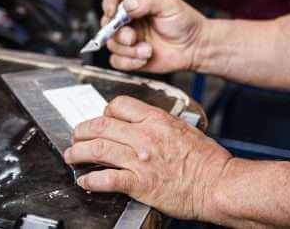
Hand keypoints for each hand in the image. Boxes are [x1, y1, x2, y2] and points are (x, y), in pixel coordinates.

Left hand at [64, 96, 231, 220]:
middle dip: (82, 130)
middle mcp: (144, 136)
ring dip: (78, 152)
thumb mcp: (184, 129)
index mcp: (156, 120)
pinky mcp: (139, 183)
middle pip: (101, 125)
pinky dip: (90, 180)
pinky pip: (106, 179)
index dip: (105, 111)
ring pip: (97, 149)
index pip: (119, 105)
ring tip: (71, 155)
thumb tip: (147, 126)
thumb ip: (161, 125)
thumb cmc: (208, 161)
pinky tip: (84, 181)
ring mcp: (140, 160)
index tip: (101, 118)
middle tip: (77, 135)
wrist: (218, 184)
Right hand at [100, 0, 206, 72]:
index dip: (109, 3)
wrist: (195, 47)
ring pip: (112, 44)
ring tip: (146, 49)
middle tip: (132, 36)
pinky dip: (129, 62)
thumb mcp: (169, 5)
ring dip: (128, 50)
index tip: (113, 12)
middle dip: (117, 33)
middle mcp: (131, 20)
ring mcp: (130, 39)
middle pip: (107, 23)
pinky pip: (117, 61)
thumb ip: (148, 1)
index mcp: (138, 3)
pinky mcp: (132, 57)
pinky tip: (144, 58)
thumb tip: (128, 5)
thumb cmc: (186, 23)